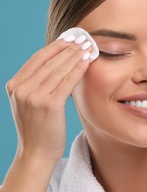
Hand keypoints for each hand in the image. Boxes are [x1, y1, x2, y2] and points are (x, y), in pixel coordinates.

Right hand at [6, 36, 91, 161]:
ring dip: (75, 56)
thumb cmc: (38, 128)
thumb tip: (58, 63)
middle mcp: (21, 89)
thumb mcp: (30, 103)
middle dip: (68, 48)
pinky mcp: (48, 105)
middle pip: (49, 62)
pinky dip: (78, 69)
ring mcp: (33, 97)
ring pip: (59, 69)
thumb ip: (38, 84)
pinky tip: (87, 61)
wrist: (36, 153)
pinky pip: (67, 82)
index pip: (37, 59)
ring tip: (87, 46)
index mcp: (14, 85)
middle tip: (82, 38)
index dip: (55, 46)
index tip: (70, 38)